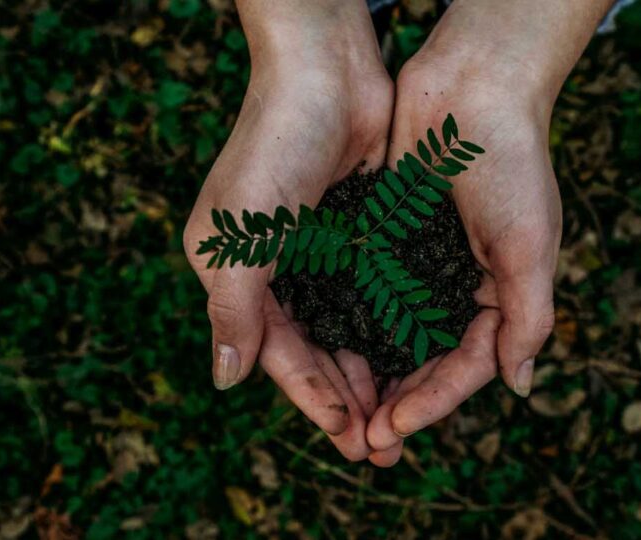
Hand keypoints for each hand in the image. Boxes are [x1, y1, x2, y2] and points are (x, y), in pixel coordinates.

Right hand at [182, 0, 391, 460]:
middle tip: (381, 445)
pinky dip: (390, 328)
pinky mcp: (358, 232)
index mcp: (235, 273)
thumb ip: (233, 310)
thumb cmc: (273, 146)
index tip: (348, 433)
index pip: (275, 352)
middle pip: (314, 349)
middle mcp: (275, 268)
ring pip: (347, 329)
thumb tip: (224, 381)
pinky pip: (374, 294)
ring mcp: (319, 251)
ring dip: (371, 372)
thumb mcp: (240, 235)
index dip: (310, 396)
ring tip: (402, 414)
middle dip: (346, 398)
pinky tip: (415, 357)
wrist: (326, 71)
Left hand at [365, 0, 610, 464]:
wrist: (473, 87)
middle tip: (363, 441)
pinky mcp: (387, 239)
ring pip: (391, 336)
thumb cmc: (512, 164)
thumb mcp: (530, 245)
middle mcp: (458, 287)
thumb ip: (528, 317)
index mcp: (499, 294)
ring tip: (341, 412)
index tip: (395, 426)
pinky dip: (349, 323)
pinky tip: (323, 350)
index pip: (466, 365)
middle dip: (398, 402)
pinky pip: (366, 292)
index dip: (433, 401)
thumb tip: (519, 386)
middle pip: (425, 362)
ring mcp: (421, 265)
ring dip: (370, 375)